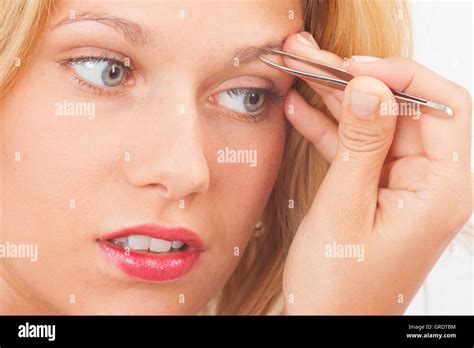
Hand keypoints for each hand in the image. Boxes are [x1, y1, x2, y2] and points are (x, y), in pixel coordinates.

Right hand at [281, 32, 471, 313]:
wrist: (325, 325)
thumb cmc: (338, 288)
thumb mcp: (343, 209)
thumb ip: (361, 144)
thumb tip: (370, 86)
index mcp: (441, 191)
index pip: (442, 108)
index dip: (401, 77)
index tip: (355, 65)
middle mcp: (430, 185)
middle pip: (401, 113)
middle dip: (357, 82)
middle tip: (314, 60)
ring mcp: (401, 188)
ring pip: (374, 127)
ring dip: (337, 102)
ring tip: (302, 74)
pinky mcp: (375, 192)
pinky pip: (357, 150)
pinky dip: (330, 131)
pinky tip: (301, 112)